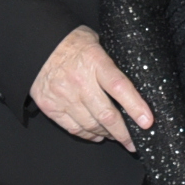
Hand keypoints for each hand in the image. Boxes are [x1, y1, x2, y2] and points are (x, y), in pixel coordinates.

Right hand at [30, 26, 152, 148]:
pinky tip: (96, 134)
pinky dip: (87, 134)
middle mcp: (80, 82)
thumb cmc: (70, 41)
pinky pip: (73, 128)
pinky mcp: (51, 106)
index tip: (147, 121)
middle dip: (124, 133)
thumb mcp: (97, 42)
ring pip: (91, 125)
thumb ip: (111, 62)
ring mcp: (64, 96)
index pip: (120, 87)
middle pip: (107, 114)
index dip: (136, 106)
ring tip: (116, 137)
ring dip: (107, 134)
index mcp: (95, 63)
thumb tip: (133, 79)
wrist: (36, 44)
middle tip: (133, 142)